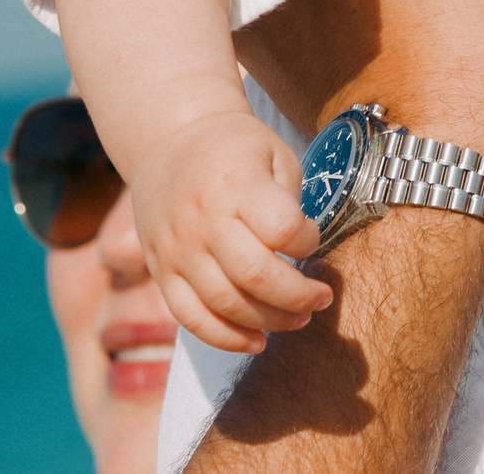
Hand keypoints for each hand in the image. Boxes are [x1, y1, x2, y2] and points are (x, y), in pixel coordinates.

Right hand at [130, 109, 329, 354]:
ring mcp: (178, 251)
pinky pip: (191, 318)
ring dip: (269, 320)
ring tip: (299, 318)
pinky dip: (226, 338)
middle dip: (297, 296)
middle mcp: (203, 221)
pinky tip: (257, 341)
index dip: (308, 241)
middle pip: (254, 275)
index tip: (312, 238)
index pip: (281, 228)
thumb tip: (302, 250)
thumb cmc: (236, 150)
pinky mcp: (162, 273)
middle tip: (321, 298)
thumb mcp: (274, 154)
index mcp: (236, 185)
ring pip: (224, 304)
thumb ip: (289, 200)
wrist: (170, 143)